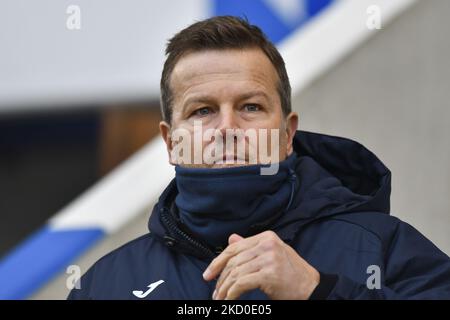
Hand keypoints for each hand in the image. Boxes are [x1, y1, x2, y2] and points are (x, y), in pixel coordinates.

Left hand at [202, 231, 319, 299]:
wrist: (311, 287)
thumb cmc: (291, 273)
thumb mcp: (271, 255)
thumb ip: (251, 247)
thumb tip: (231, 239)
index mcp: (266, 237)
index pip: (235, 248)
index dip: (218, 261)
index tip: (208, 274)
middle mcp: (267, 244)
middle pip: (233, 260)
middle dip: (220, 278)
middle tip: (215, 292)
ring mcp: (269, 258)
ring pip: (236, 273)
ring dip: (225, 288)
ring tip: (220, 299)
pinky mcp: (269, 274)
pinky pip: (242, 284)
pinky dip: (232, 294)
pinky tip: (229, 301)